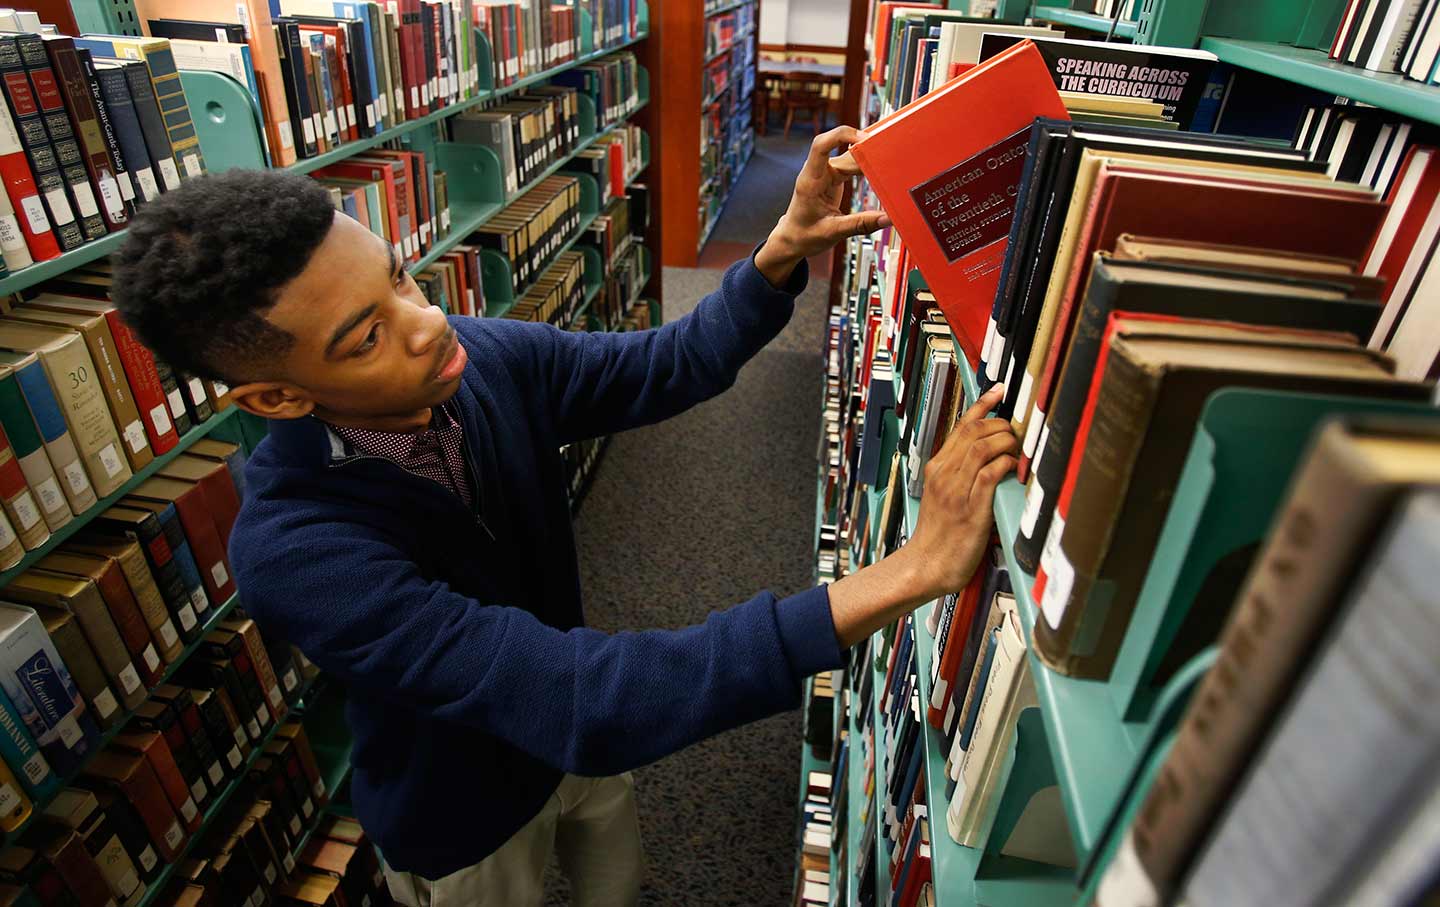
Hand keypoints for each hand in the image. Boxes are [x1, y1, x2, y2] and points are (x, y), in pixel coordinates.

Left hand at [754, 126, 891, 286]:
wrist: (793, 237)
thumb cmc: (805, 234)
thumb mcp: (833, 232)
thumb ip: (860, 224)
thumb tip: (886, 219)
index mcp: (810, 181)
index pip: (821, 146)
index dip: (841, 135)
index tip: (864, 138)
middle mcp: (818, 172)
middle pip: (843, 150)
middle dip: (866, 148)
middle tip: (888, 154)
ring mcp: (826, 172)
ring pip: (851, 156)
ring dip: (868, 156)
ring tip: (887, 162)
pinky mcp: (834, 176)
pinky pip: (852, 164)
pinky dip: (866, 164)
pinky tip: (879, 167)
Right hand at [903, 383, 1016, 599]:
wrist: (926, 565)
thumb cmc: (939, 536)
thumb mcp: (943, 497)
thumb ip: (961, 476)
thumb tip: (988, 458)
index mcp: (937, 469)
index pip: (960, 427)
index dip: (982, 405)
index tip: (998, 391)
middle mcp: (944, 474)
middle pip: (974, 431)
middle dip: (1001, 424)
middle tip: (1016, 433)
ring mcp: (956, 490)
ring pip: (983, 447)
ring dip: (1006, 443)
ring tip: (1016, 451)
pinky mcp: (971, 508)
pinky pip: (990, 473)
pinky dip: (1005, 465)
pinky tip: (1013, 468)